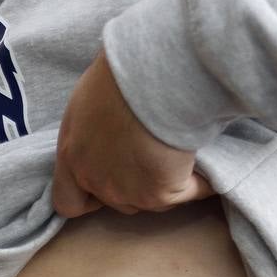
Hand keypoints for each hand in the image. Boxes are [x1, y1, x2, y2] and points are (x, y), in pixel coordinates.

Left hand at [51, 51, 213, 217]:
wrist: (151, 77)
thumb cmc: (120, 74)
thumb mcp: (89, 100)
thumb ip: (91, 129)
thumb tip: (110, 129)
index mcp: (70, 155)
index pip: (67, 202)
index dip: (88, 198)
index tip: (107, 181)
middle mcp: (94, 180)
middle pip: (116, 202)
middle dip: (133, 187)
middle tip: (154, 156)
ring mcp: (126, 191)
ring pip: (151, 202)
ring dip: (167, 183)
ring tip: (182, 155)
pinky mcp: (160, 193)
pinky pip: (188, 194)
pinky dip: (201, 183)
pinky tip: (208, 166)